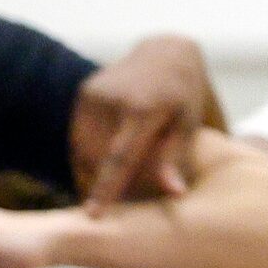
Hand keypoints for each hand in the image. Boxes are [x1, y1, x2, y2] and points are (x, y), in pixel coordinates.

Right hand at [72, 34, 211, 209]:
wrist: (166, 53)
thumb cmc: (184, 95)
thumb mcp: (188, 124)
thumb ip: (175, 159)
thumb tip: (173, 194)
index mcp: (143, 107)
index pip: (120, 156)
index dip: (106, 187)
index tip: (93, 214)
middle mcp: (113, 97)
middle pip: (100, 158)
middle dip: (108, 184)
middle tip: (126, 201)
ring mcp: (94, 93)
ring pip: (84, 150)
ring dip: (95, 172)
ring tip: (114, 183)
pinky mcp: (85, 92)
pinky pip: (79, 137)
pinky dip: (89, 156)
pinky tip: (102, 166)